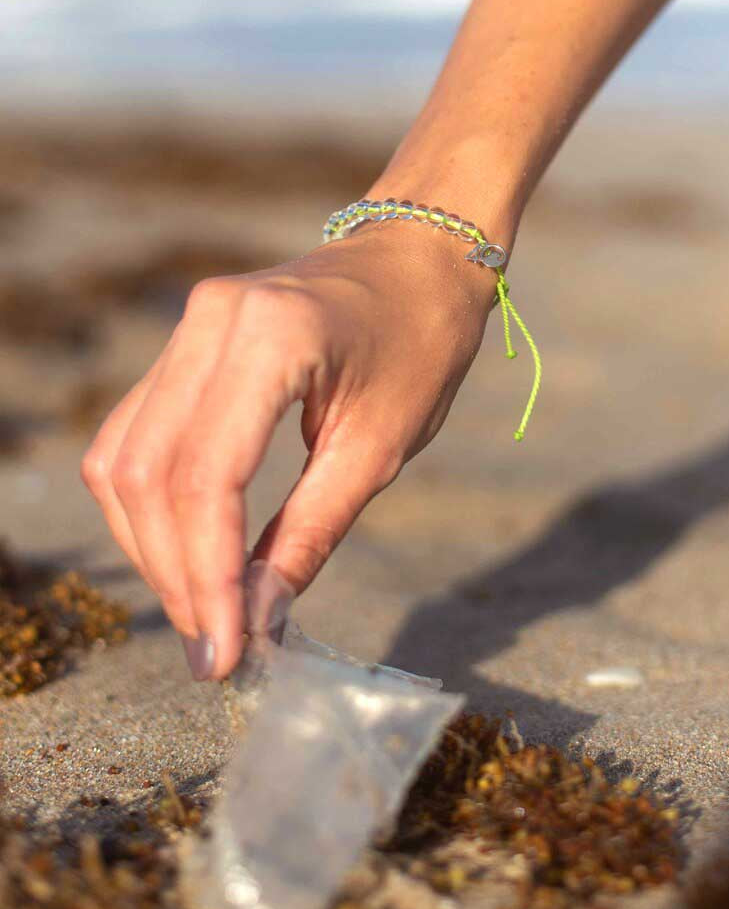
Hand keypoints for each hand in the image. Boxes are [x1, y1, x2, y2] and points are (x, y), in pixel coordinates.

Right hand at [81, 224, 494, 679]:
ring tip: (202, 610)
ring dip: (153, 545)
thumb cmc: (422, 344)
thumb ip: (311, 532)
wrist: (420, 259)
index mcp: (270, 339)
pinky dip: (156, 503)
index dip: (207, 575)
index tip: (226, 649)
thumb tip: (256, 616)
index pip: (206, 479)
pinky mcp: (186, 343)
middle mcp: (209, 323)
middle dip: (174, 572)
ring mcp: (189, 326)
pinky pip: (140, 433)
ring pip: (125, 457)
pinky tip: (190, 551)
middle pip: (147, 473)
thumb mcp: (379, 448)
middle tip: (213, 645)